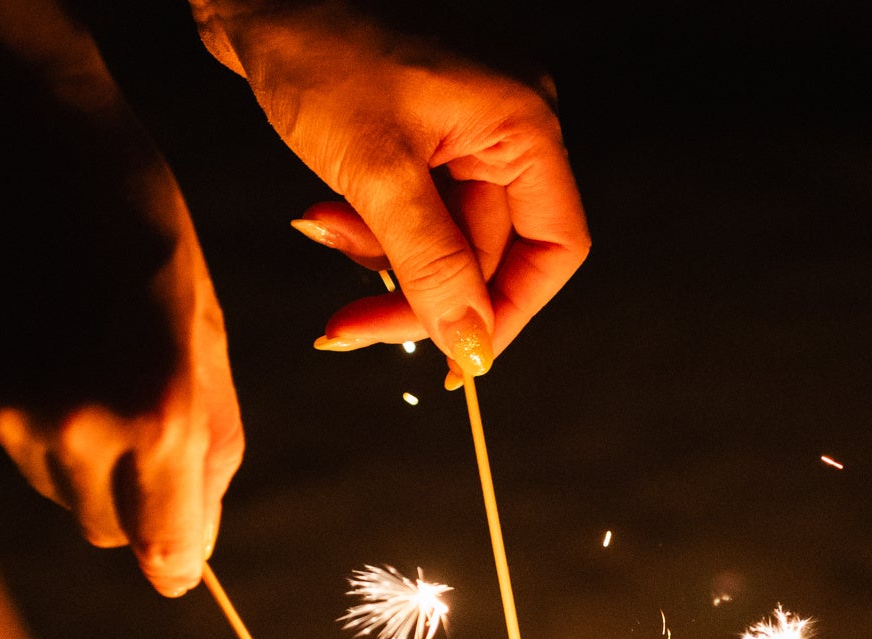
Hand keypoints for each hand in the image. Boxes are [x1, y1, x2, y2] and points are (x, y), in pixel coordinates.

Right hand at [0, 137, 240, 595]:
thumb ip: (208, 453)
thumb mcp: (207, 339)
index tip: (177, 557)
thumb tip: (185, 558)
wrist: (24, 144)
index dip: (176, 558)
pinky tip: (34, 331)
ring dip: (76, 449)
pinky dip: (25, 408)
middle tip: (136, 409)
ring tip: (83, 350)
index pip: (167, 553)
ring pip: (54, 486)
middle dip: (128, 495)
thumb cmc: (142, 236)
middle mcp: (81, 432)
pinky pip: (7, 440)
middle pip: (105, 527)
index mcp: (163, 419)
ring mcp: (11, 417)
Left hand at [194, 1, 587, 381]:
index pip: (553, 247)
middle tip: (351, 327)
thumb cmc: (318, 48)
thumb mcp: (377, 173)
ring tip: (322, 229)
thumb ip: (431, 267)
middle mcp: (506, 126)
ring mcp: (464, 129)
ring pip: (445, 240)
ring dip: (383, 259)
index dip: (508, 311)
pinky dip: (370, 228)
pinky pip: (414, 212)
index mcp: (522, 124)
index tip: (456, 357)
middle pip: (490, 254)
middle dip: (419, 293)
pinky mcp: (420, 133)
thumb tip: (471, 346)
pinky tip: (323, 210)